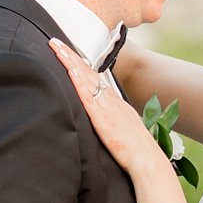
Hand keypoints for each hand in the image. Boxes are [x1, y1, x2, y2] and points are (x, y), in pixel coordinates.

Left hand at [48, 37, 162, 175]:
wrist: (147, 161)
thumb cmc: (136, 152)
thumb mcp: (123, 131)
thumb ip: (110, 122)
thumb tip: (101, 121)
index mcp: (116, 103)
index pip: (94, 78)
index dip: (79, 64)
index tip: (67, 52)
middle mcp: (112, 101)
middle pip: (88, 72)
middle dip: (70, 55)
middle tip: (54, 41)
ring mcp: (108, 108)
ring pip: (86, 79)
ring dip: (70, 61)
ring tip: (56, 47)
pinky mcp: (103, 119)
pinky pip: (88, 96)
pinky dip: (79, 82)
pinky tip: (71, 70)